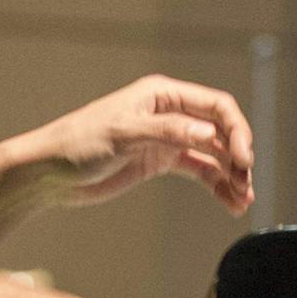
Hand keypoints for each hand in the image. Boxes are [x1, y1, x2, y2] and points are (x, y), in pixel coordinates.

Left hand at [30, 76, 253, 216]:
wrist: (50, 172)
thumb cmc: (79, 143)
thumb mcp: (124, 133)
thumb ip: (168, 132)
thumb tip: (208, 135)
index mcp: (162, 95)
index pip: (215, 106)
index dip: (236, 130)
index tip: (243, 159)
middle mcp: (169, 113)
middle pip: (219, 130)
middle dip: (237, 156)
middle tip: (246, 183)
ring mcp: (166, 138)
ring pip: (212, 154)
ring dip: (231, 175)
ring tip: (242, 200)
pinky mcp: (159, 162)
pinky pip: (198, 171)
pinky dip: (215, 186)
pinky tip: (229, 202)